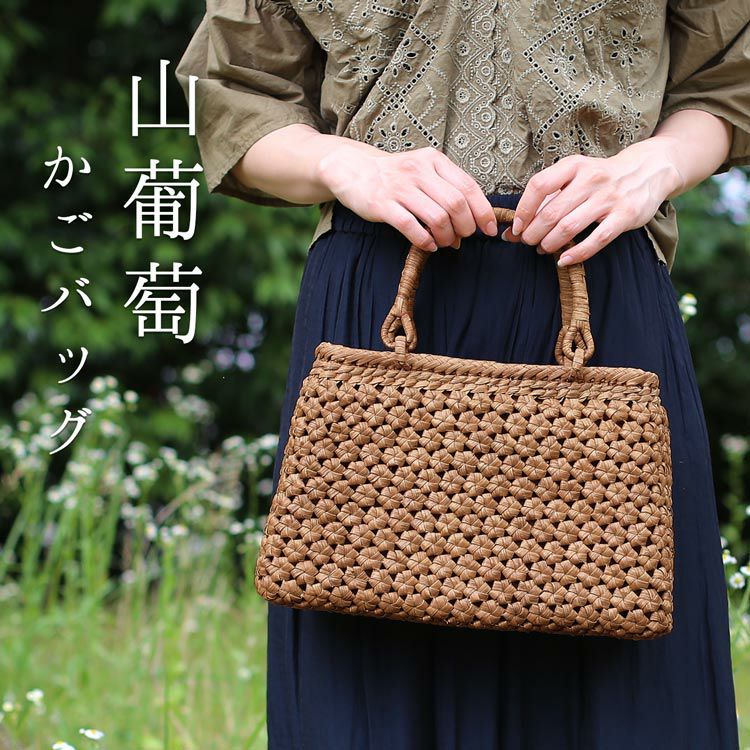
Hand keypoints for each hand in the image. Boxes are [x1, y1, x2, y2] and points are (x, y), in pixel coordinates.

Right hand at [315, 142, 498, 251]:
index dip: (483, 211)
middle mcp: (418, 171)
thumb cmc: (396, 176)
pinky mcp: (382, 204)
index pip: (468, 187)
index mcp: (434, 161)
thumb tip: (468, 226)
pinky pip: (410, 226)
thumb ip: (447, 192)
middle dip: (465, 227)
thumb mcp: (424, 171)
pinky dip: (424, 240)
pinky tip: (428, 245)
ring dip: (445, 236)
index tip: (489, 229)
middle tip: (461, 238)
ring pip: (436, 217)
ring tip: (443, 243)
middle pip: (455, 204)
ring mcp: (399, 187)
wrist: (354, 169)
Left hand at [499, 137, 684, 265]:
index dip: (524, 209)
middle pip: (551, 212)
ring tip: (543, 249)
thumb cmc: (600, 178)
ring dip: (550, 243)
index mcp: (574, 165)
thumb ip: (547, 200)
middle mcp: (591, 179)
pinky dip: (576, 253)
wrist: (648, 170)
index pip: (540, 185)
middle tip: (528, 242)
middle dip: (534, 232)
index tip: (517, 227)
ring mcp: (609, 197)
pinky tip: (563, 260)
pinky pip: (596, 239)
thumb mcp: (575, 177)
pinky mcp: (625, 215)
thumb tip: (512, 231)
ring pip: (569, 227)